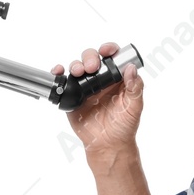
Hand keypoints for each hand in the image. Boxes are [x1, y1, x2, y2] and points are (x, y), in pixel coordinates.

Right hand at [54, 41, 142, 162]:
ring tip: (77, 72)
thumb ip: (135, 88)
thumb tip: (131, 69)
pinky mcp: (73, 96)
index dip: (109, 49)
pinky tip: (59, 71)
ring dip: (75, 64)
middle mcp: (101, 79)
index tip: (106, 51)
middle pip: (92, 58)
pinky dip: (59, 73)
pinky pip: (64, 81)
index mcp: (117, 78)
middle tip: (91, 67)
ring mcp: (86, 87)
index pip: (113, 57)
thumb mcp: (134, 107)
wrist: (107, 145)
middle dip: (89, 57)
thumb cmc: (124, 126)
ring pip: (77, 67)